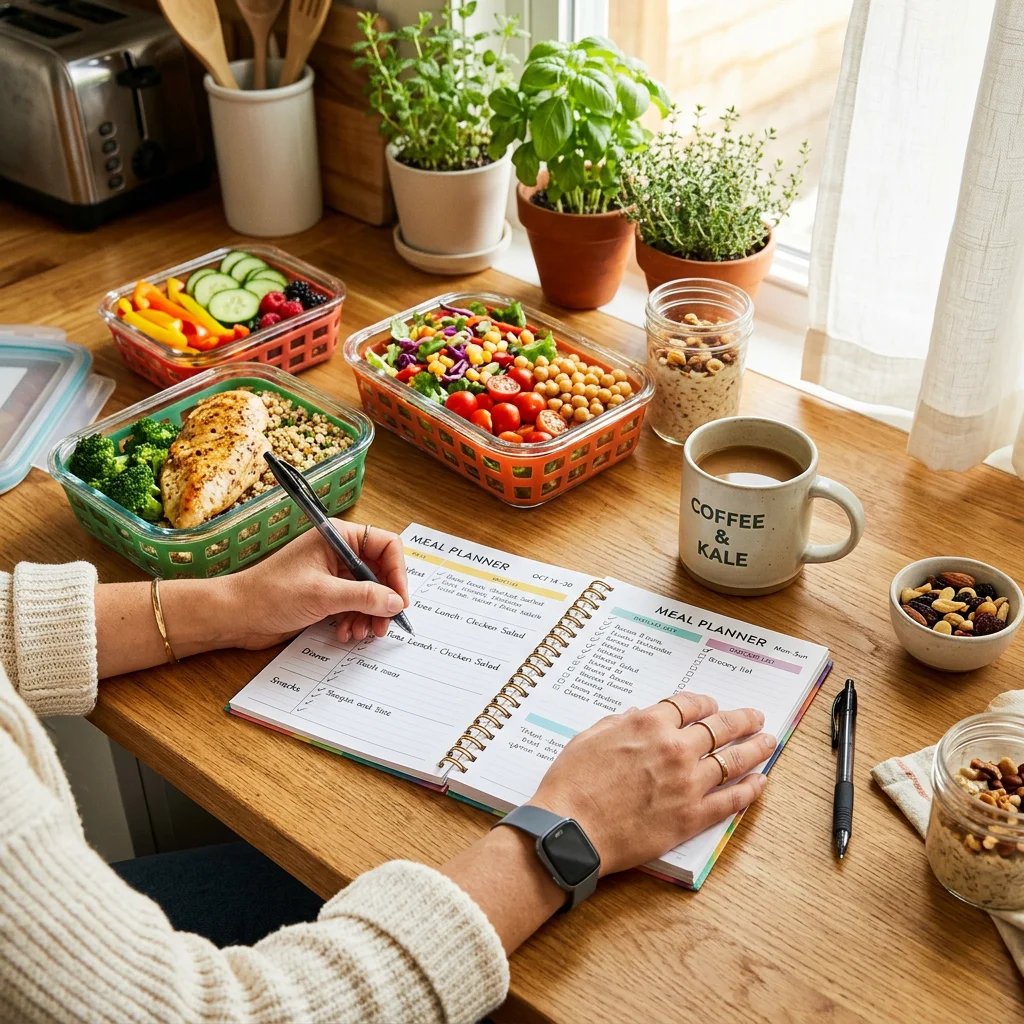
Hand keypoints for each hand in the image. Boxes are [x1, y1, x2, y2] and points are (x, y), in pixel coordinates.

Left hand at [222, 520, 409, 648]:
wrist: (236, 616)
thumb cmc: (270, 594)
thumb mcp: (323, 595)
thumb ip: (364, 597)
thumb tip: (395, 601)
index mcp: (338, 537)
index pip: (386, 545)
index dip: (397, 573)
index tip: (399, 600)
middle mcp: (338, 552)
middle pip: (380, 572)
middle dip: (383, 600)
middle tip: (383, 625)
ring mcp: (332, 574)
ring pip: (369, 593)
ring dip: (369, 615)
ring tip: (360, 633)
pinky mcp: (326, 594)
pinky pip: (354, 606)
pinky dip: (355, 620)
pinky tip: (344, 633)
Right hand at [530, 693, 774, 874]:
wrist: (571, 828)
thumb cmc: (572, 782)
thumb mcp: (590, 736)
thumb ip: (619, 722)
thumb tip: (638, 716)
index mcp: (649, 723)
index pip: (689, 704)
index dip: (705, 703)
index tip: (712, 706)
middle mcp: (674, 748)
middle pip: (720, 728)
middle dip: (742, 720)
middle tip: (756, 718)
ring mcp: (687, 783)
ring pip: (733, 760)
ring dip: (755, 749)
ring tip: (769, 743)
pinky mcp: (692, 817)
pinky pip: (731, 801)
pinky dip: (750, 790)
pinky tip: (761, 782)